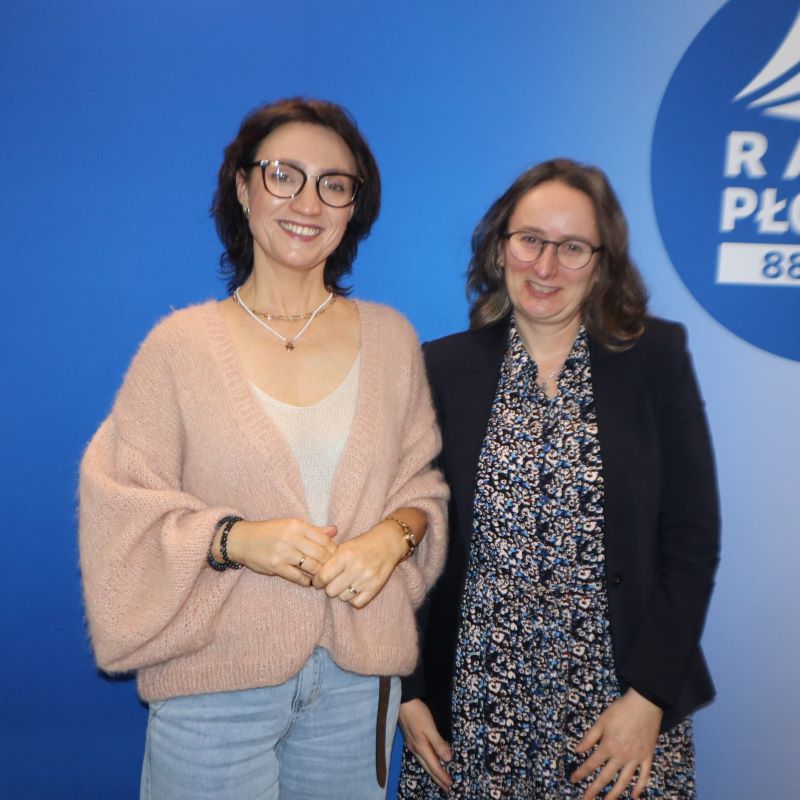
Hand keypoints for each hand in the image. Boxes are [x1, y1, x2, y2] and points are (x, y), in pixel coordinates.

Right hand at [221, 518, 337, 586]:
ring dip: (319, 574)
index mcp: (297, 525)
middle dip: (329, 564)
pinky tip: (308, 581)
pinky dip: (306, 581)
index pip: (324, 539)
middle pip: (321, 554)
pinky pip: (298, 577)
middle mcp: (291, 538)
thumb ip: (313, 530)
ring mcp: (284, 553)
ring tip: (322, 577)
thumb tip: (335, 530)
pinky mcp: (276, 566)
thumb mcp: (291, 526)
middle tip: (332, 570)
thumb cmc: (269, 532)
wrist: (242, 540)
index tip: (336, 557)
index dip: (333, 550)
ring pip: (311, 566)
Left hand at [311, 519, 407, 607]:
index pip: (323, 576)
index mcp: (345, 555)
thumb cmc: (361, 545)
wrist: (387, 543)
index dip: (317, 581)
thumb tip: (310, 571)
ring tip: (345, 584)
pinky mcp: (375, 588)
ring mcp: (367, 579)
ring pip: (343, 597)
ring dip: (341, 593)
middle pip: (331, 590)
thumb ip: (328, 557)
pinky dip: (353, 598)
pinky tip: (354, 589)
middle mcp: (356, 567)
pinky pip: (356, 602)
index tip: (318, 580)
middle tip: (332, 582)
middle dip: (329, 587)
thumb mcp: (344, 546)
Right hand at [399, 699, 452, 792]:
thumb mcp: (430, 728)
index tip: (450, 785)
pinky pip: (421, 756)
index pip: (434, 766)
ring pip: (424, 763)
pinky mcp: (411, 739)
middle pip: (428, 767)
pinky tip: (430, 761)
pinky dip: (428, 763)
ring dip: (433, 772)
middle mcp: (415, 749)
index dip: (442, 776)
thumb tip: (448, 759)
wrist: (403, 701)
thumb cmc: (417, 713)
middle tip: (446, 788)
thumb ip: (438, 743)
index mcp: (421, 748)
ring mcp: (412, 744)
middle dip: (438, 778)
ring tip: (439, 779)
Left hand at [571, 688, 662, 799]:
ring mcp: (636, 758)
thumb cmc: (620, 710)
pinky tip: (634, 796)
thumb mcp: (601, 721)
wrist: (645, 704)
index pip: (591, 764)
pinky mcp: (647, 757)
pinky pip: (644, 776)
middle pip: (605, 777)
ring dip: (615, 794)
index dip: (581, 773)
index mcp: (608, 746)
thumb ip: (589, 738)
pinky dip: (640, 787)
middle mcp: (621, 756)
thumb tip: (577, 750)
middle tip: (585, 799)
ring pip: (624, 781)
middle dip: (594, 790)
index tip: (573, 780)